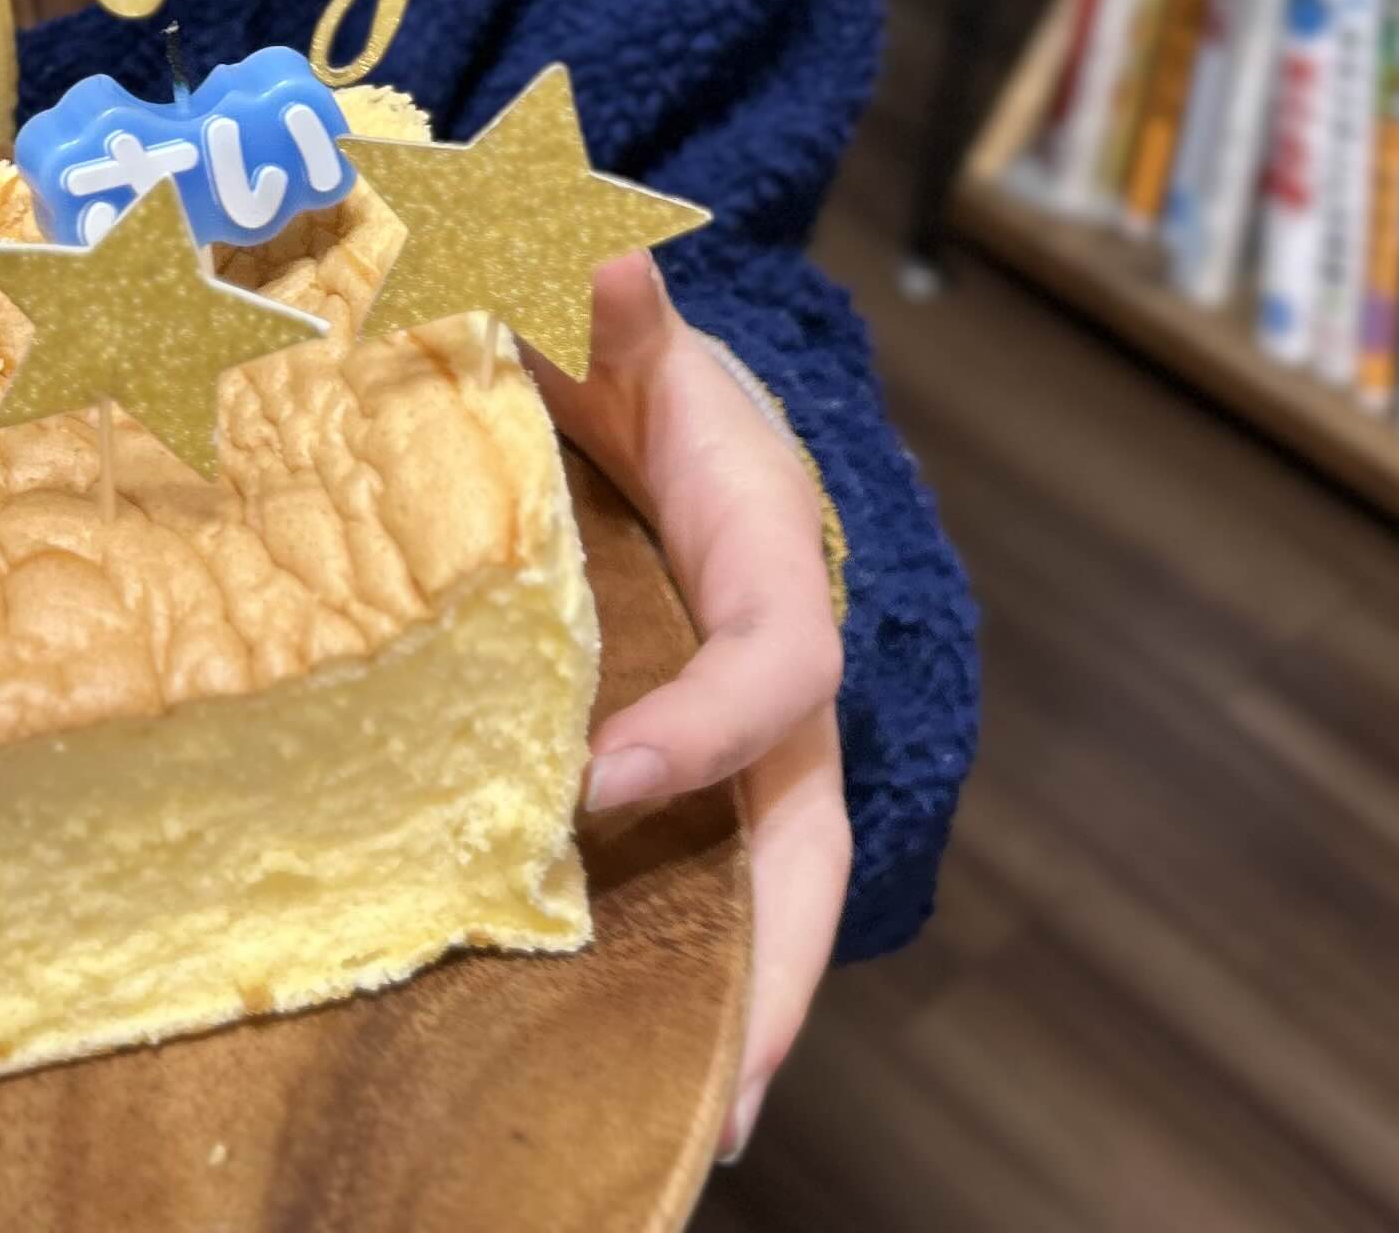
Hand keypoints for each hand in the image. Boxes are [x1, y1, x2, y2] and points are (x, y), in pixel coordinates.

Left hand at [535, 251, 850, 1166]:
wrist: (632, 380)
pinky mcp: (672, 784)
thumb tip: (599, 256)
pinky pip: (680, 893)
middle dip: (777, 976)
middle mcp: (766, 680)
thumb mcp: (615, 319)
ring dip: (724, 1019)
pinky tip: (596, 1074)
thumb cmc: (625, 355)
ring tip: (674, 1142)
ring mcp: (729, 747)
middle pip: (802, 846)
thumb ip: (605, 298)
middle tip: (719, 1107)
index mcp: (762, 559)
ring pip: (754, 900)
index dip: (706, 726)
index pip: (771, 665)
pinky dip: (657, 985)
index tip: (601, 779)